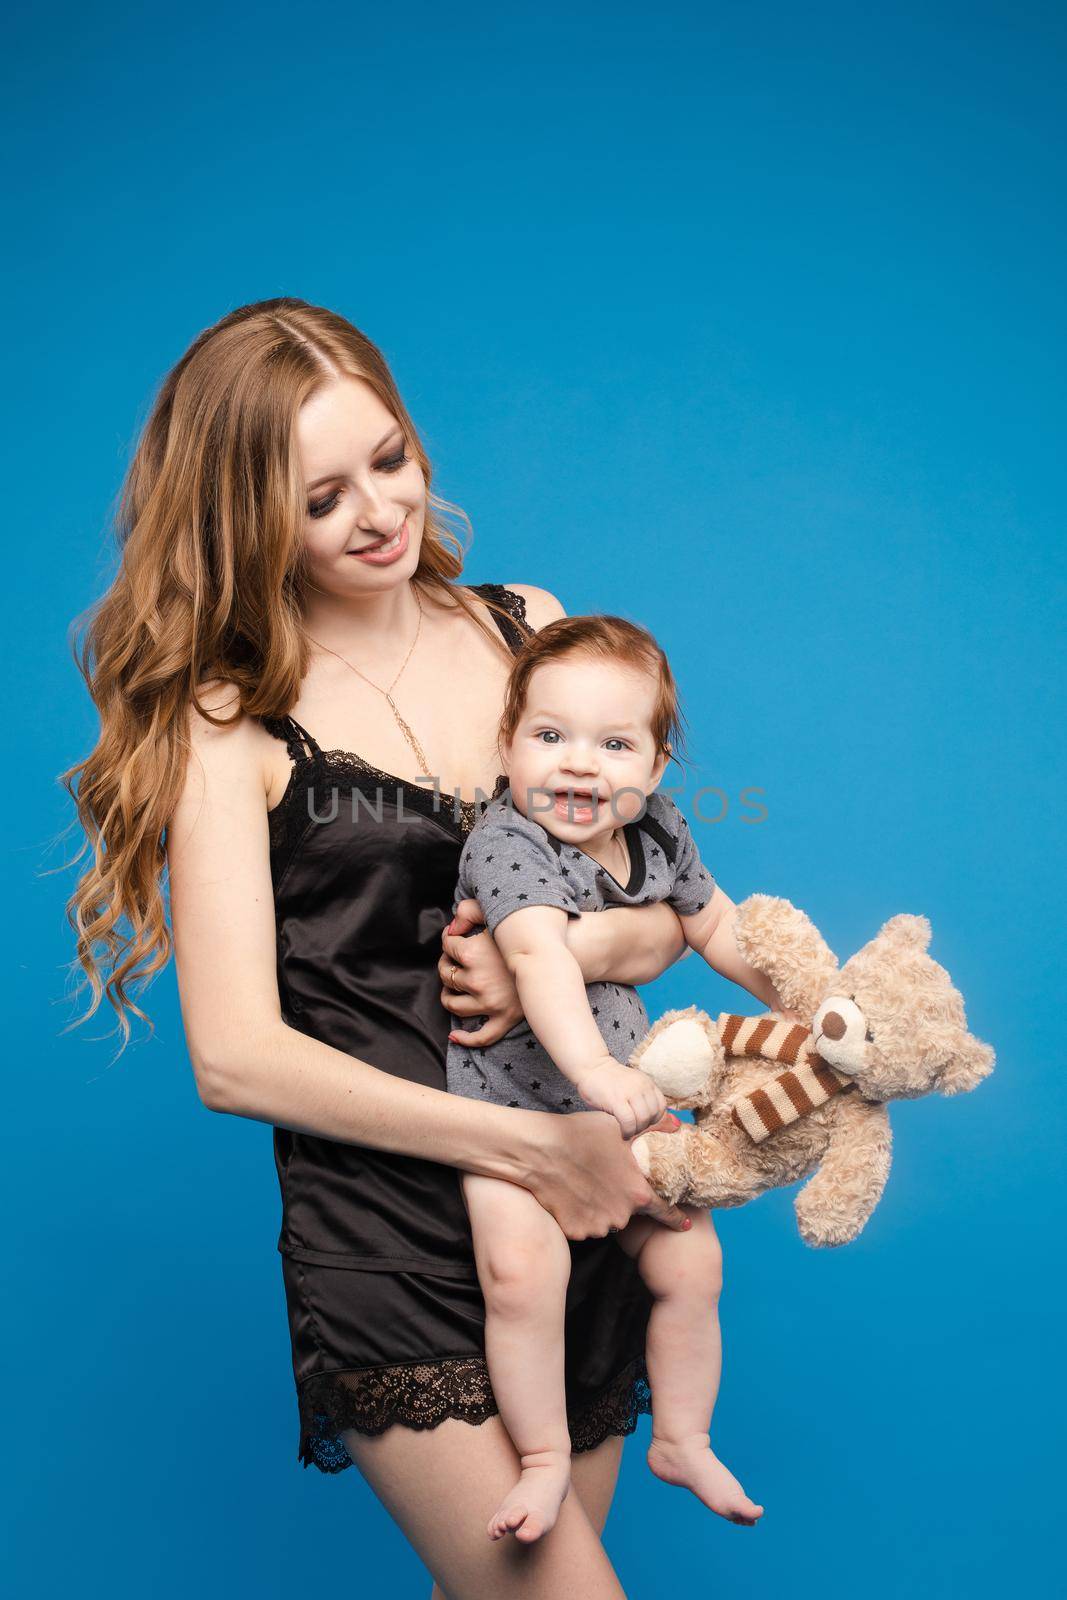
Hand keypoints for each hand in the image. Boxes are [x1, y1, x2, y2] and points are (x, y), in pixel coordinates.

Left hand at [439, 898, 523, 1046]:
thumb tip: (451, 928)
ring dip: (448, 995)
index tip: (455, 937)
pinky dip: (465, 1038)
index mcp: (472, 954)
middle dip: (447, 963)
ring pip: (454, 1005)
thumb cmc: (527, 931)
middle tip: (456, 958)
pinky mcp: (505, 1018)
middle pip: (446, 974)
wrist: (560, 953)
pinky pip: (481, 1036)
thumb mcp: (497, 911)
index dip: (449, 939)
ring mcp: (490, 1003)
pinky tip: (455, 1034)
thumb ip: (468, 910)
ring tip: (455, 985)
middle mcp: (476, 981)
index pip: (447, 946)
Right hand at [521, 1108, 692, 1238]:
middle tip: (606, 1180)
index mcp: (637, 1192)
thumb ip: (653, 1131)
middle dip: (623, 1200)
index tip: (685, 1225)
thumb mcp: (620, 1127)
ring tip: (585, 1184)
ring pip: (606, 1220)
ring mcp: (597, 1226)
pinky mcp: (575, 1232)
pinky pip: (585, 1226)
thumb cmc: (580, 1134)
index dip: (676, 1218)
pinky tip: (571, 1194)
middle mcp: (621, 1215)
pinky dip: (581, 1215)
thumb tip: (678, 1125)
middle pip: (629, 1212)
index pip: (665, 1210)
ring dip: (601, 1208)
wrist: (538, 1150)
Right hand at [575, 1059, 667, 1139]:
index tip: (646, 1124)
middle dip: (645, 1126)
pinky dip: (628, 1131)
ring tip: (629, 1132)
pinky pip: (629, 1121)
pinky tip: (623, 1133)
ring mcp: (630, 1092)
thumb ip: (642, 1098)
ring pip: (643, 1119)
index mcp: (647, 1083)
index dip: (655, 1119)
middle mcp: (642, 1086)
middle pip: (653, 1114)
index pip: (661, 1106)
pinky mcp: (617, 1100)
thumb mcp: (632, 1086)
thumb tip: (652, 1120)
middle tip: (635, 1129)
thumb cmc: (610, 1080)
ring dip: (636, 1130)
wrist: (591, 1067)